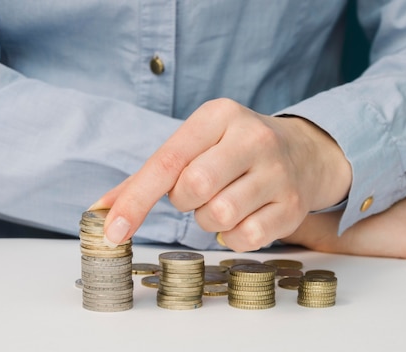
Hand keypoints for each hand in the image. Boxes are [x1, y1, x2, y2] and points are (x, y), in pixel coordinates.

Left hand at [90, 98, 351, 250]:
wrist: (304, 152)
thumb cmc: (234, 150)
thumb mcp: (196, 144)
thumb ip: (148, 175)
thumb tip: (101, 210)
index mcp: (219, 115)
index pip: (168, 160)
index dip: (136, 199)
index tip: (112, 231)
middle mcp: (253, 138)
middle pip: (194, 188)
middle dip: (185, 201)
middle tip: (198, 192)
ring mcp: (278, 172)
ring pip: (219, 216)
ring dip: (210, 220)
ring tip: (224, 201)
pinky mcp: (293, 205)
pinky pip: (245, 238)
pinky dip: (233, 236)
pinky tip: (243, 216)